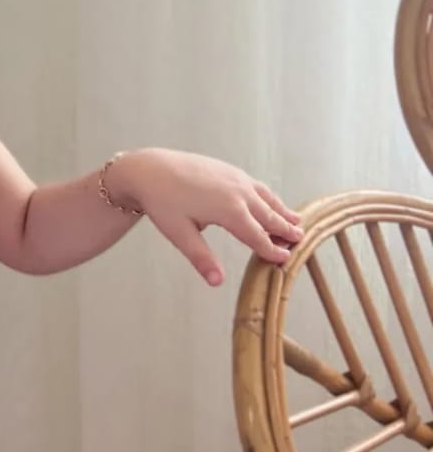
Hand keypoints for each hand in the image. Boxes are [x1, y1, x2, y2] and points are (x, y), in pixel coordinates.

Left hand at [110, 147, 302, 286]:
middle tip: (301, 240)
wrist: (150, 169)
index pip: (256, 236)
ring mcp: (236, 178)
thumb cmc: (163, 203)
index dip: (271, 250)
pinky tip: (271, 203)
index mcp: (229, 211)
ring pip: (266, 198)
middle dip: (285, 229)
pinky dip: (269, 197)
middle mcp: (239, 193)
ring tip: (296, 221)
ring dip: (282, 210)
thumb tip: (217, 282)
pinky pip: (257, 187)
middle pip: (268, 216)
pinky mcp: (230, 171)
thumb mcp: (180, 234)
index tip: (285, 259)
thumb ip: (202, 258)